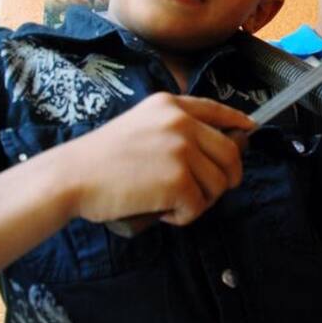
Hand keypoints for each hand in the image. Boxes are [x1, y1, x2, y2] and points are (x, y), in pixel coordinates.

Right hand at [68, 93, 253, 225]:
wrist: (71, 176)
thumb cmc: (101, 159)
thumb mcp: (141, 125)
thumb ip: (176, 129)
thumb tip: (221, 148)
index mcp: (171, 105)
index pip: (218, 110)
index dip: (238, 123)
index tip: (250, 130)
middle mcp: (182, 122)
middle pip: (231, 154)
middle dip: (225, 178)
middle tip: (202, 193)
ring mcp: (182, 149)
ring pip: (219, 184)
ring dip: (200, 200)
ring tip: (169, 201)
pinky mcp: (179, 179)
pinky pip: (200, 206)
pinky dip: (183, 216)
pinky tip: (161, 210)